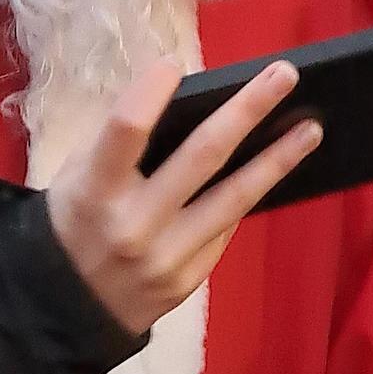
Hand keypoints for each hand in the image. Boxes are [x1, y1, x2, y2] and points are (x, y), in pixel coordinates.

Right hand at [46, 58, 319, 336]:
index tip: (174, 63)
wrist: (62, 310)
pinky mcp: (188, 279)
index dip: (151, 92)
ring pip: (234, 198)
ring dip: (278, 159)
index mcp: (94, 190)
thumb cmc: (73, 222)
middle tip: (285, 75)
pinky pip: (225, 228)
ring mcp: (166, 256)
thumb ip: (119, 143)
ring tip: (311, 128)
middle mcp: (133, 224)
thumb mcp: (76, 177)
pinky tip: (271, 170)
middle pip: (202, 156)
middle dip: (248, 110)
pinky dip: (247, 196)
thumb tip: (181, 99)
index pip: (126, 130)